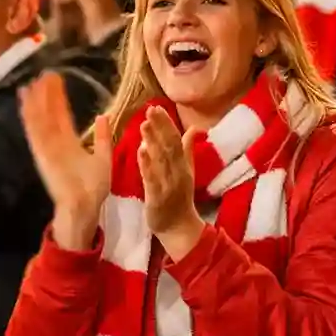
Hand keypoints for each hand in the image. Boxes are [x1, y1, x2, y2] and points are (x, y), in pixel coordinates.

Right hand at [19, 73, 112, 249]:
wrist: (85, 207)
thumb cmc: (94, 187)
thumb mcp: (103, 157)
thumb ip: (101, 137)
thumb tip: (102, 116)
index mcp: (69, 143)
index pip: (62, 115)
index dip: (58, 98)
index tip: (55, 80)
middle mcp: (56, 142)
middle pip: (48, 114)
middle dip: (45, 95)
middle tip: (43, 74)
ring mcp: (47, 147)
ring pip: (39, 119)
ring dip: (35, 101)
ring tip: (31, 82)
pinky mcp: (42, 153)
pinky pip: (35, 131)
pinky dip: (29, 116)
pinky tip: (25, 101)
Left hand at [137, 107, 203, 257]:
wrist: (179, 228)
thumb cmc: (180, 198)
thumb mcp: (187, 171)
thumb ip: (187, 149)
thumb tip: (194, 128)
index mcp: (183, 165)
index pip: (175, 140)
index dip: (166, 123)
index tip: (156, 107)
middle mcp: (177, 172)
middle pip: (169, 146)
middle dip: (160, 127)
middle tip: (150, 109)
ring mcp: (168, 185)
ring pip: (161, 160)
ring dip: (153, 142)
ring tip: (144, 125)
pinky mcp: (158, 198)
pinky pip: (152, 180)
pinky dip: (147, 165)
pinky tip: (140, 152)